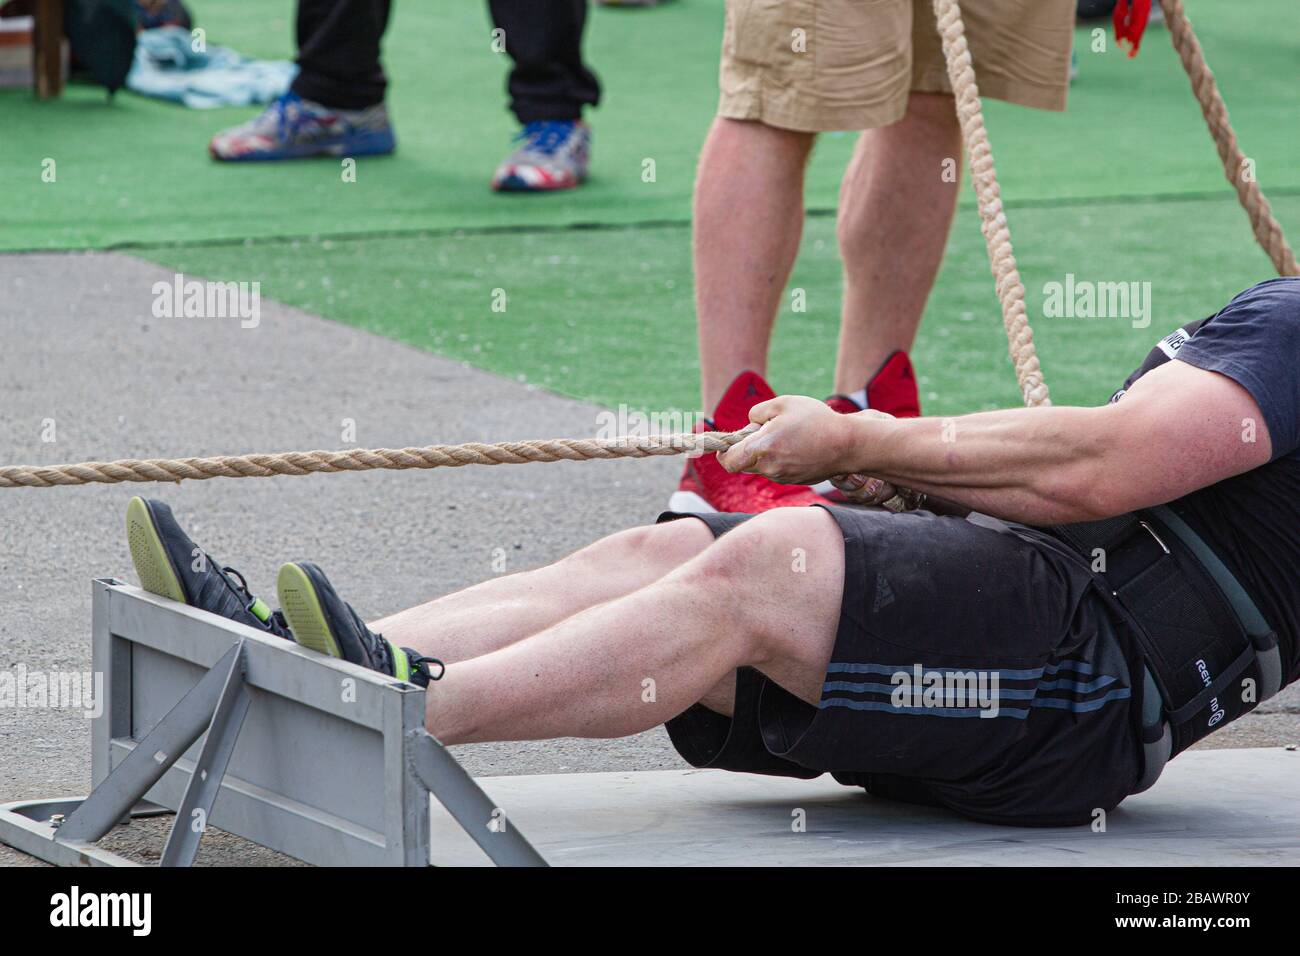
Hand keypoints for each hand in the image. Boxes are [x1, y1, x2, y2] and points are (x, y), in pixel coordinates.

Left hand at [718, 395, 856, 484]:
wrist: (847, 444)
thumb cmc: (815, 420)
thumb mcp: (782, 403)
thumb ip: (757, 412)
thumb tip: (749, 425)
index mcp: (762, 448)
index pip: (728, 461)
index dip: (722, 453)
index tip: (725, 444)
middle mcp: (769, 467)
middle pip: (743, 464)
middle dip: (745, 449)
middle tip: (762, 430)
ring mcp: (782, 477)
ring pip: (761, 467)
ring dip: (764, 454)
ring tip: (786, 436)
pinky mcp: (794, 480)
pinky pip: (777, 470)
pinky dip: (779, 459)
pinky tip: (797, 446)